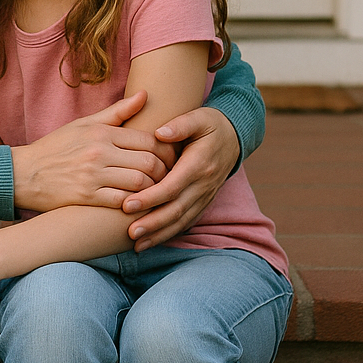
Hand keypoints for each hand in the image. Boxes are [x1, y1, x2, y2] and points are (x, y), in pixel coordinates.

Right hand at [11, 91, 177, 211]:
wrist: (23, 173)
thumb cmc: (56, 147)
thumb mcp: (84, 124)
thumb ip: (117, 112)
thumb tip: (145, 94)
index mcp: (102, 132)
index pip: (149, 140)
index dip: (167, 151)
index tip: (171, 159)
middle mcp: (99, 152)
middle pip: (149, 162)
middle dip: (165, 172)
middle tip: (170, 179)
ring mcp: (93, 175)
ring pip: (139, 183)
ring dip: (153, 190)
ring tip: (158, 193)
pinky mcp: (86, 197)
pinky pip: (121, 202)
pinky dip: (135, 205)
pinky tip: (140, 206)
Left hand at [121, 107, 239, 250]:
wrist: (235, 137)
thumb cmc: (210, 125)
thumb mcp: (199, 117)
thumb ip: (180, 124)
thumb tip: (159, 133)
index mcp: (199, 164)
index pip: (173, 186)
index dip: (151, 197)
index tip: (127, 205)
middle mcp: (203, 184)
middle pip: (177, 209)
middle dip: (153, 223)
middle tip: (130, 232)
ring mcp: (205, 196)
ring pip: (182, 221)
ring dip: (159, 234)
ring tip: (137, 245)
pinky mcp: (203, 202)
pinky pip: (187, 222)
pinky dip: (169, 234)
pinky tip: (151, 242)